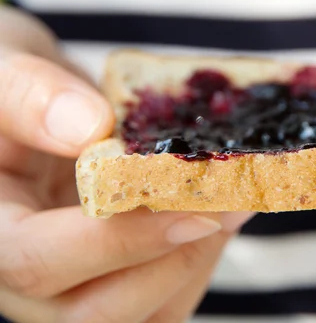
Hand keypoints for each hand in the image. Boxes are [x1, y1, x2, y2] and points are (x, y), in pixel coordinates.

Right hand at [0, 49, 253, 322]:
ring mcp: (76, 285)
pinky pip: (164, 300)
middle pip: (96, 311)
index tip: (186, 204)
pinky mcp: (116, 279)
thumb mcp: (5, 73)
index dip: (117, 241)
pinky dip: (202, 262)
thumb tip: (92, 128)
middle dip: (173, 258)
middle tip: (229, 201)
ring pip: (142, 314)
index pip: (39, 262)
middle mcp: (31, 276)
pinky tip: (225, 211)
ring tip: (237, 201)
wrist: (34, 108)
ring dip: (198, 261)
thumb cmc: (11, 93)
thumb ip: (31, 96)